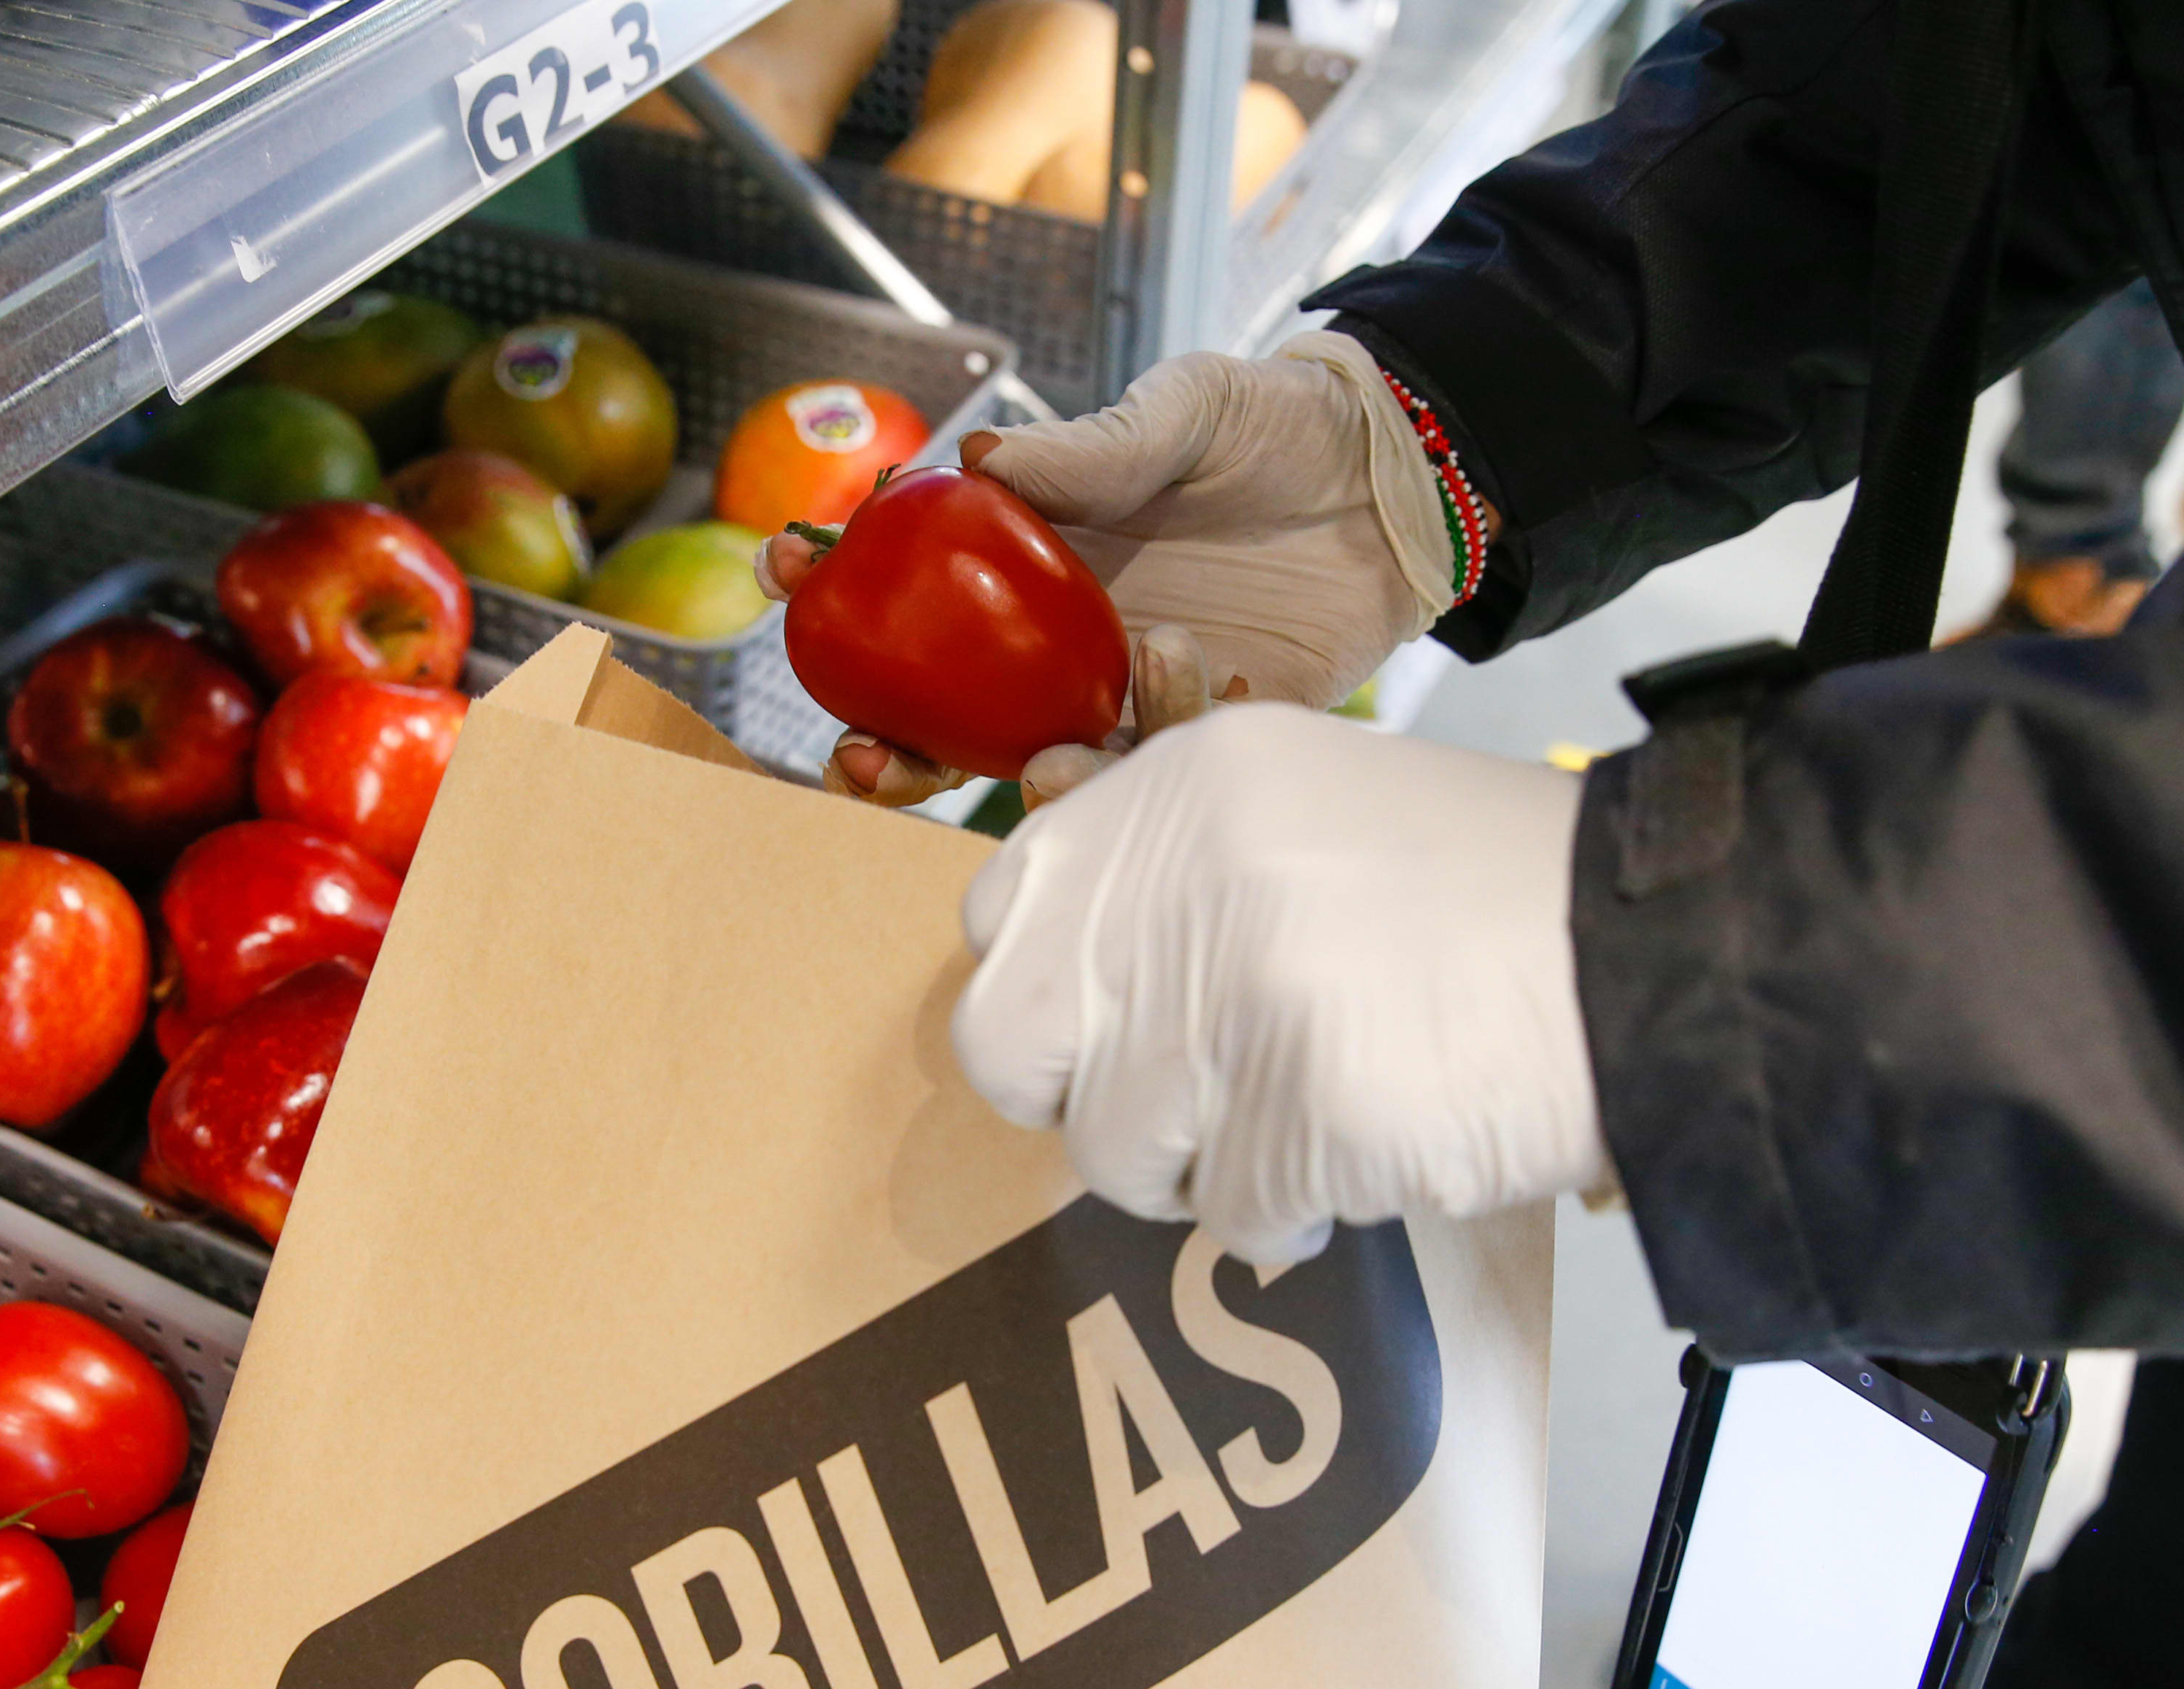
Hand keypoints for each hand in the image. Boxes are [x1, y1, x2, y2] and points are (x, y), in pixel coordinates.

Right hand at [760, 333, 1456, 806]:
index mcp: (1025, 558)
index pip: (904, 584)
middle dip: (884, 748)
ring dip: (1018, 784)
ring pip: (1037, 766)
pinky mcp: (1205, 732)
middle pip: (942, 717)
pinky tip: (1192, 682)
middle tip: (857, 756)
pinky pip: (1162, 766)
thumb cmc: (1278, 427)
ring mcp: (1125, 692)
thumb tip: (984, 460)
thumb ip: (1099, 445)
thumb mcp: (1189, 409)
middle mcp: (1056, 641)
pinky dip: (1161, 746)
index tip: (785, 569)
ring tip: (1042, 768)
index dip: (835, 584)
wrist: (1398, 484)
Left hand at [950, 703, 1604, 1262]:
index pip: (1001, 910)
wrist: (1662, 953)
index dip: (1055, 992)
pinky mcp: (1294, 1108)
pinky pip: (1232, 1215)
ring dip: (1208, 1167)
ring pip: (1113, 1151)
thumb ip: (1181, 884)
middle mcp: (1181, 876)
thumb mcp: (1311, 818)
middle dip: (1086, 1100)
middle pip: (1008, 1043)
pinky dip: (1299, 1210)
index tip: (1116, 1025)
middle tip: (1182, 1111)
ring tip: (1317, 1117)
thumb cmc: (1497, 906)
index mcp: (1182, 788)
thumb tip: (1089, 1000)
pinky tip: (1377, 1145)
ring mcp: (1232, 994)